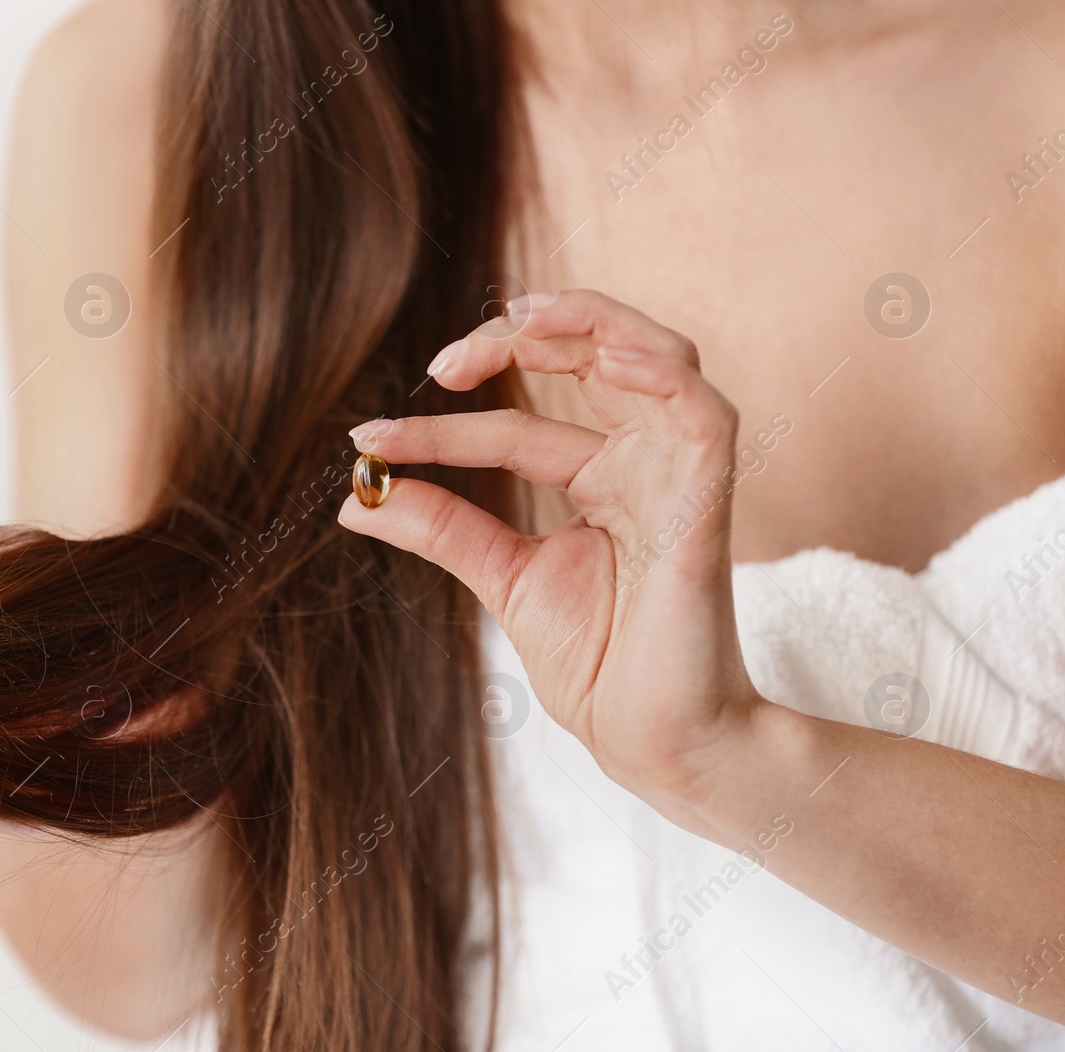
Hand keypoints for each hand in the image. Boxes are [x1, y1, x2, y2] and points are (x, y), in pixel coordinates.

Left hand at [339, 290, 760, 811]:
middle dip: (521, 336)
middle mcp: (644, 464)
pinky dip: (659, 372)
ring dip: (592, 321)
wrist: (653, 744)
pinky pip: (704, 410)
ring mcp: (679, 477)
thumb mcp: (503, 579)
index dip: (441, 425)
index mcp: (603, 479)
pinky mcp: (708, 501)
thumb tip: (355, 499)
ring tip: (520, 319)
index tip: (367, 439)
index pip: (518, 424)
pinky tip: (605, 359)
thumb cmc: (601, 668)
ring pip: (658, 355)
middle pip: (595, 357)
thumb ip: (442, 528)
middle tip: (443, 362)